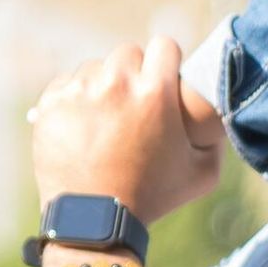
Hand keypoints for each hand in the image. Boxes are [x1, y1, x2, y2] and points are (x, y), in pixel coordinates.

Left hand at [30, 37, 221, 223]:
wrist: (94, 221)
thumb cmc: (152, 198)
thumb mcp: (203, 173)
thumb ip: (215, 135)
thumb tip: (216, 109)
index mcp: (156, 91)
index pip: (165, 45)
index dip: (166, 62)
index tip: (163, 80)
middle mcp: (117, 83)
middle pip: (129, 54)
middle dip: (134, 74)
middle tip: (134, 105)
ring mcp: (80, 91)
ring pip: (96, 68)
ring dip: (103, 86)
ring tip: (106, 120)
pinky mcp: (51, 103)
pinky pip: (68, 83)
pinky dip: (75, 98)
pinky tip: (83, 125)